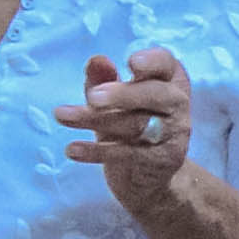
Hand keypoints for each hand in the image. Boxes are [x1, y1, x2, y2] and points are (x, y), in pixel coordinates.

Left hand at [55, 49, 195, 225]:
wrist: (150, 178)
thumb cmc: (130, 125)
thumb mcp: (114, 101)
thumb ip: (104, 79)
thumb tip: (96, 60)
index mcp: (169, 80)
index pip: (166, 64)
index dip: (152, 61)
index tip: (130, 61)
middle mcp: (176, 104)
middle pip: (155, 95)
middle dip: (122, 94)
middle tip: (92, 96)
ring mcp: (172, 134)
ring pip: (135, 124)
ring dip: (95, 120)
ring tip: (62, 115)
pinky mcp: (162, 160)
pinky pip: (127, 154)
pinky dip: (97, 151)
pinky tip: (72, 149)